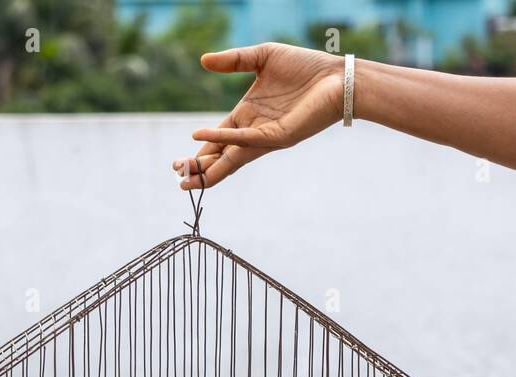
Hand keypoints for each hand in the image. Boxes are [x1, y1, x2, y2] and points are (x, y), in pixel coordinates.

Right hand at [174, 43, 343, 189]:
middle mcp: (255, 131)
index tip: (178, 163)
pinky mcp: (279, 136)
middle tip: (177, 177)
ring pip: (231, 157)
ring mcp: (266, 137)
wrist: (337, 77)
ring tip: (186, 180)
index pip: (218, 139)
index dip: (200, 150)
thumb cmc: (306, 67)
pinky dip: (224, 139)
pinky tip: (201, 137)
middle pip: (221, 155)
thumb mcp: (262, 57)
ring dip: (208, 168)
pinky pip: (245, 139)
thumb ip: (232, 60)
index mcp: (248, 116)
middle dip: (199, 168)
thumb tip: (203, 61)